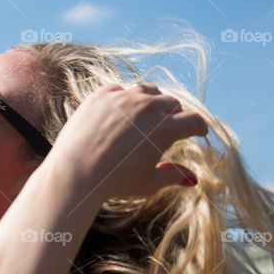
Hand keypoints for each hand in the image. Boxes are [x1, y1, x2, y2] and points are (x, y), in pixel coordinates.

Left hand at [48, 82, 207, 200]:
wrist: (74, 173)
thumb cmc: (113, 183)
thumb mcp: (148, 183)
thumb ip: (172, 176)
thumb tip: (193, 179)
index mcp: (166, 128)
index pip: (193, 120)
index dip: (198, 127)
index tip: (198, 132)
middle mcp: (147, 107)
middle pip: (171, 103)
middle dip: (175, 114)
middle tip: (171, 123)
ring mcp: (123, 98)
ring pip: (147, 90)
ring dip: (152, 100)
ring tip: (148, 112)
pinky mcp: (100, 96)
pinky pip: (119, 89)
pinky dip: (124, 98)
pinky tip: (121, 108)